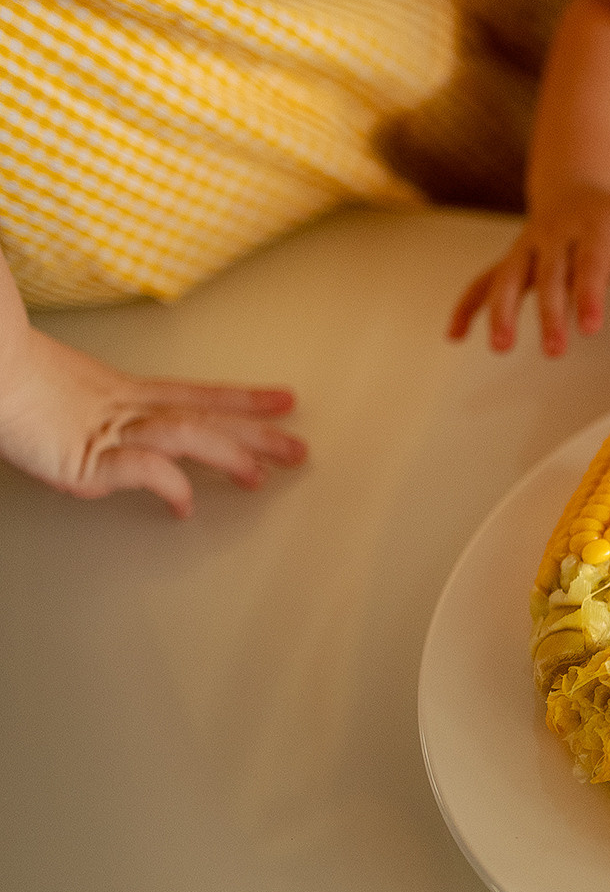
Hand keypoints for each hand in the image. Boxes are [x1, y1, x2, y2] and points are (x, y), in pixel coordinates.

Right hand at [0, 326, 304, 517]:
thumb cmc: (14, 387)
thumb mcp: (73, 402)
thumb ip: (105, 424)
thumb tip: (132, 452)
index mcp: (126, 393)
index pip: (200, 394)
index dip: (244, 399)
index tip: (285, 401)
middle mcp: (128, 409)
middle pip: (207, 417)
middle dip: (256, 433)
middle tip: (299, 449)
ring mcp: (110, 431)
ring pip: (187, 435)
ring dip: (228, 454)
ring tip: (259, 475)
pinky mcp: (87, 456)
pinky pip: (142, 468)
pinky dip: (169, 484)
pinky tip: (184, 504)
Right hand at [449, 185, 609, 355]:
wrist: (575, 189)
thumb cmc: (609, 226)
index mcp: (592, 230)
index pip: (590, 266)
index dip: (589, 296)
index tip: (590, 327)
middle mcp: (555, 236)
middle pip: (549, 277)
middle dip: (550, 314)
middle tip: (554, 350)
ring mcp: (527, 247)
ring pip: (509, 278)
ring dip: (502, 312)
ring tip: (501, 345)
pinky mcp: (509, 259)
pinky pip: (482, 281)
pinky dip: (467, 307)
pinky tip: (456, 334)